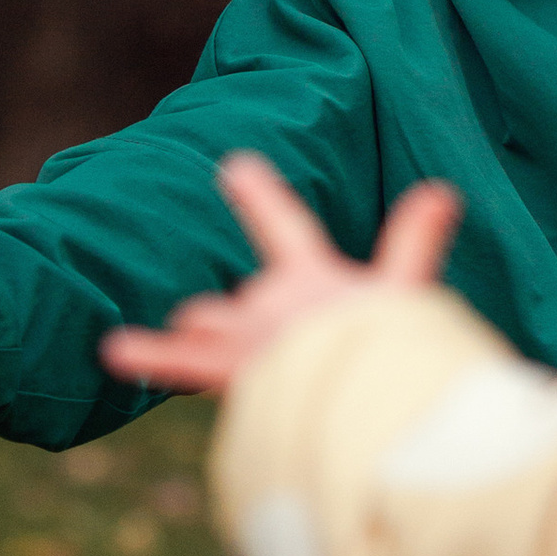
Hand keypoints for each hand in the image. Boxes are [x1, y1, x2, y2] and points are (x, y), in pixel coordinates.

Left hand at [100, 152, 462, 395]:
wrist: (351, 390)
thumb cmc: (384, 343)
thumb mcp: (406, 292)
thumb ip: (417, 240)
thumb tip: (444, 188)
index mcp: (313, 278)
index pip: (286, 224)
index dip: (261, 195)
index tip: (232, 165)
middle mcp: (271, 300)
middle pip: (244, 295)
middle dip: (237, 309)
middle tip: (230, 318)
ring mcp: (243, 336)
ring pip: (207, 321)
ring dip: (201, 327)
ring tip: (191, 334)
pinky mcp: (224, 371)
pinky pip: (176, 362)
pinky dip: (146, 354)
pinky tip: (113, 350)